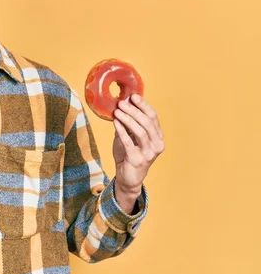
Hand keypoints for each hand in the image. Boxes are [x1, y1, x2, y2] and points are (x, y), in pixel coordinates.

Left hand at [112, 94, 164, 209]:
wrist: (128, 177)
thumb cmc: (129, 155)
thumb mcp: (130, 137)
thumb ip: (128, 123)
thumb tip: (121, 105)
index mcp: (158, 136)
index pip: (153, 117)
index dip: (143, 105)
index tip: (133, 96)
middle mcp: (157, 144)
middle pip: (147, 122)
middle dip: (134, 110)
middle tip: (121, 103)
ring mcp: (149, 153)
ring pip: (140, 131)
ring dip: (127, 119)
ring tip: (117, 111)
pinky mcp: (138, 159)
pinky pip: (129, 142)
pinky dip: (122, 130)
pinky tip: (115, 122)